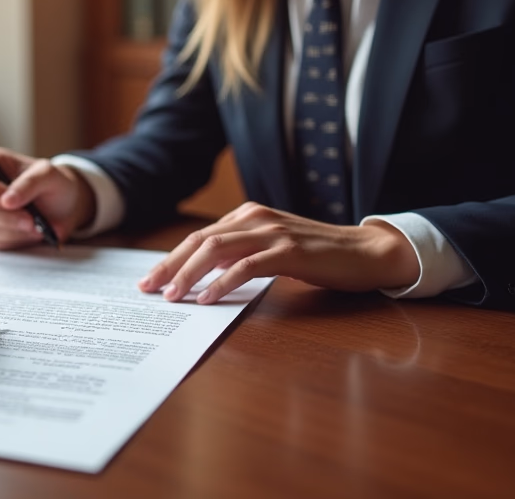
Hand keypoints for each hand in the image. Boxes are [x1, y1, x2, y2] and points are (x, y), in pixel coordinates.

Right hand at [0, 147, 94, 249]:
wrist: (62, 210)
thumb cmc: (53, 185)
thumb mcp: (49, 175)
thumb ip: (29, 182)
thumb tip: (5, 201)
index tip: (11, 201)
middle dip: (5, 217)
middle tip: (32, 220)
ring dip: (11, 230)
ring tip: (35, 226)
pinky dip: (13, 240)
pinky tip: (28, 233)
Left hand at [139, 202, 418, 303]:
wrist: (366, 252)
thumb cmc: (318, 255)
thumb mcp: (272, 250)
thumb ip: (241, 255)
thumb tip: (204, 274)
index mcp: (248, 216)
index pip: (199, 237)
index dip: (171, 258)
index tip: (150, 280)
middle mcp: (255, 218)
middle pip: (200, 241)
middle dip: (169, 266)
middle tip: (148, 289)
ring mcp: (272, 232)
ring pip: (217, 250)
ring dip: (189, 275)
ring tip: (172, 297)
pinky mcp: (289, 251)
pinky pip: (246, 266)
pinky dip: (223, 283)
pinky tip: (207, 299)